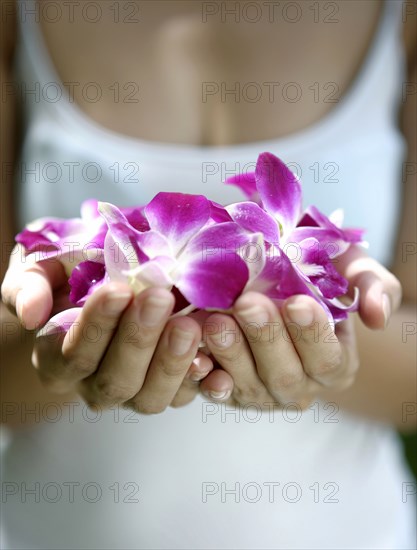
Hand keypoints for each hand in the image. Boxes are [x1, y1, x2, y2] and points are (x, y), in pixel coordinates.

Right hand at [1, 244, 213, 412]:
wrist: (107, 286)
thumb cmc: (69, 274)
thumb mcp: (39, 267)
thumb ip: (28, 286)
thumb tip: (31, 314)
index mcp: (57, 359)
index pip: (72, 353)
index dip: (95, 325)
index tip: (117, 290)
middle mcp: (94, 384)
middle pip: (114, 380)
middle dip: (138, 340)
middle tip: (160, 298)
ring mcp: (134, 391)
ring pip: (150, 397)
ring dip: (171, 362)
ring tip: (188, 324)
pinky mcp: (170, 388)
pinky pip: (185, 395)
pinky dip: (201, 380)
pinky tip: (213, 358)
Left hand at [197, 246, 402, 408]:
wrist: (282, 290)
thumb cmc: (322, 280)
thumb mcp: (354, 271)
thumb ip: (375, 287)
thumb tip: (377, 316)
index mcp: (335, 364)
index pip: (327, 357)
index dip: (312, 334)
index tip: (296, 302)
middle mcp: (300, 386)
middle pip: (284, 374)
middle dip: (265, 338)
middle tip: (247, 304)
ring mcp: (262, 392)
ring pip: (248, 384)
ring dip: (231, 354)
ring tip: (215, 322)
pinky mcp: (230, 391)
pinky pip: (217, 392)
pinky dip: (205, 380)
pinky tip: (195, 360)